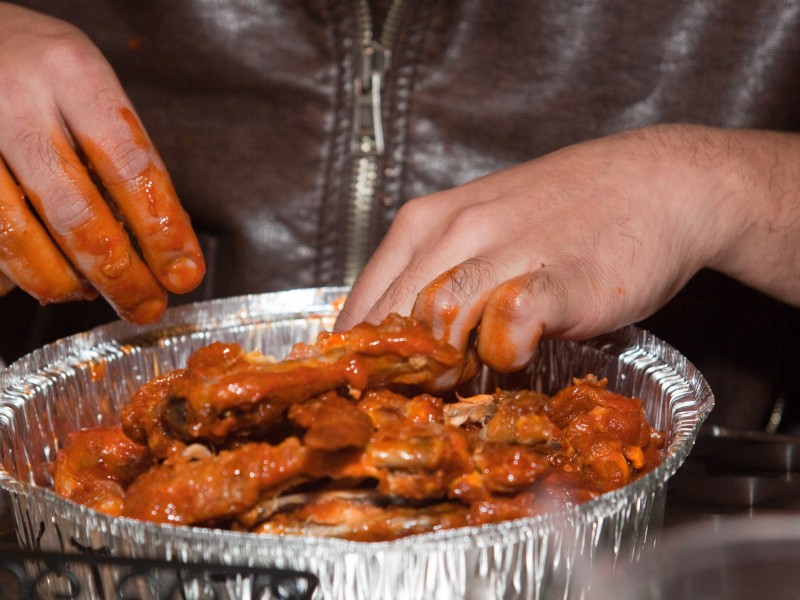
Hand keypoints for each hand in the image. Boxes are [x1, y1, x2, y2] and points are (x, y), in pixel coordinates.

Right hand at [0, 3, 203, 322]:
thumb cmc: (38, 70)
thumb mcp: (91, 90)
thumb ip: (125, 157)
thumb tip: (167, 243)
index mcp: (73, 72)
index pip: (131, 165)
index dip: (162, 230)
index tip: (184, 273)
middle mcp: (16, 98)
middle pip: (77, 211)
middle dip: (121, 274)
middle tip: (147, 306)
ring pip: (18, 235)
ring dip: (64, 282)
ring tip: (93, 294)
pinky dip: (18, 271)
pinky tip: (44, 276)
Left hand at [337, 124, 799, 378]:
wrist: (657, 184)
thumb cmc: (565, 214)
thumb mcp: (480, 230)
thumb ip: (438, 276)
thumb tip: (400, 345)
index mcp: (425, 221)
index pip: (362, 301)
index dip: (356, 357)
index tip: (362, 393)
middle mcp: (455, 231)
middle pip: (390, 317)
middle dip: (388, 373)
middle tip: (400, 408)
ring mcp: (506, 251)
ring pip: (436, 319)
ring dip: (437, 366)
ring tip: (453, 389)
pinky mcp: (558, 279)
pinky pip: (508, 325)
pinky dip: (501, 353)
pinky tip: (514, 357)